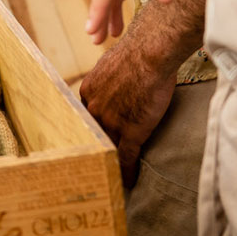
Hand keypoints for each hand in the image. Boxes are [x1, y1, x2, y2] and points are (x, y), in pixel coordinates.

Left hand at [81, 44, 176, 188]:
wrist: (151, 54)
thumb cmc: (137, 53)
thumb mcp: (111, 65)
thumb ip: (108, 80)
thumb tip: (114, 84)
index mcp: (88, 92)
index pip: (85, 117)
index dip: (90, 130)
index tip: (90, 140)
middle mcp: (94, 109)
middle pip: (92, 135)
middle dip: (92, 151)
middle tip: (91, 167)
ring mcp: (111, 121)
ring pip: (107, 149)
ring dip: (108, 164)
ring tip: (109, 178)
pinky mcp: (131, 131)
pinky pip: (126, 157)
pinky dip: (127, 172)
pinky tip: (129, 183)